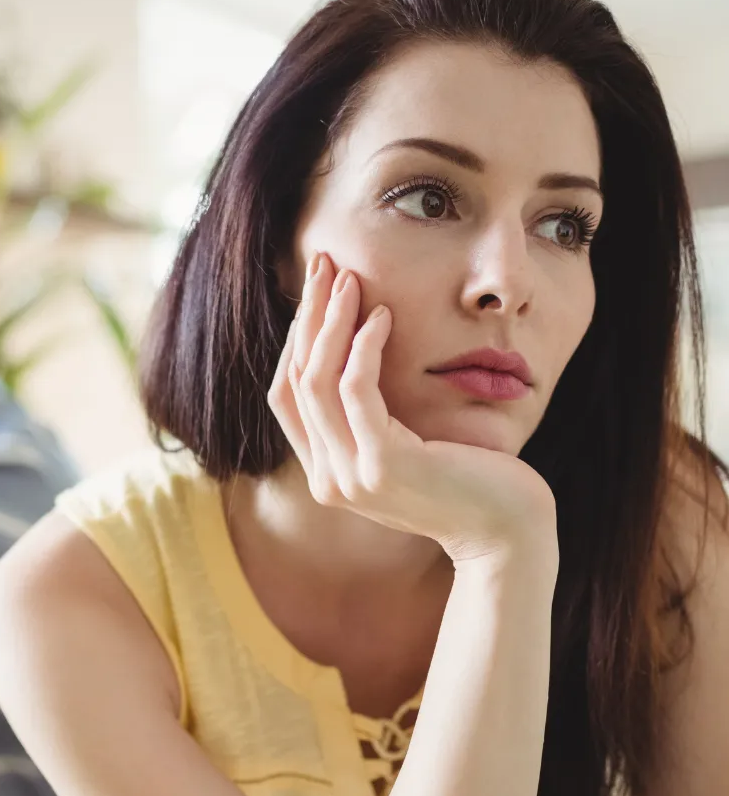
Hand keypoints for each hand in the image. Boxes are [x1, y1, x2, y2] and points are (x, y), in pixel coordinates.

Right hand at [268, 252, 557, 563]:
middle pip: (294, 381)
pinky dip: (364, 346)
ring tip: (352, 278)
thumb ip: (372, 418)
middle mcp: (328, 480)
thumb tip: (355, 350)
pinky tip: (384, 315)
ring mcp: (350, 476)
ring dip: (330, 321)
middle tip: (324, 263)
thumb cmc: (468, 481)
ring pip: (316, 381)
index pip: (287, 395)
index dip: (296, 338)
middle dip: (307, 316)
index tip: (318, 290)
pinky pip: (356, 390)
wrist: (507, 531)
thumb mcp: (406, 447)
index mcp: (327, 473)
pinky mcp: (382, 465)